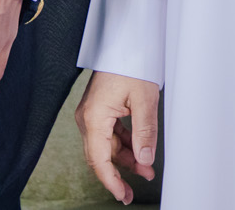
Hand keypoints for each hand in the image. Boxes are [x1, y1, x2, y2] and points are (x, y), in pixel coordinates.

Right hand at [75, 70, 160, 205]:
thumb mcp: (144, 99)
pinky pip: (109, 134)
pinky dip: (124, 144)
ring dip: (125, 159)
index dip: (111, 181)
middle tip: (133, 191)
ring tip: (146, 170)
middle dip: (119, 173)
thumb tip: (144, 160)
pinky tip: (138, 153)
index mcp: (94, 117)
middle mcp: (88, 117)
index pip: (98, 160)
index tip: (122, 195)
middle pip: (100, 156)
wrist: (126, 40)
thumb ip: (145, 132)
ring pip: (106, 146)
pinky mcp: (99, 109)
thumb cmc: (132, 63)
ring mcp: (92, 113)